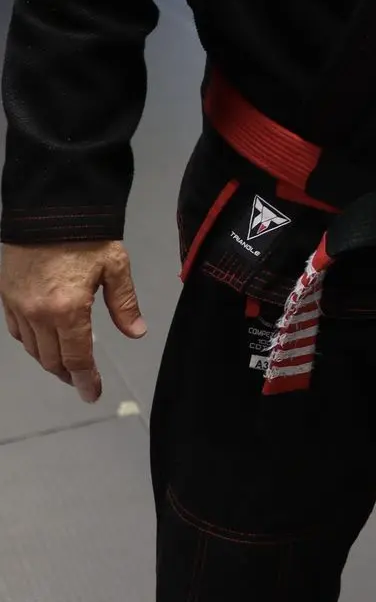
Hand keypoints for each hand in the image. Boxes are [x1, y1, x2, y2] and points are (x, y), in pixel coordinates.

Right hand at [1, 240, 145, 403]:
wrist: (48, 207)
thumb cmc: (86, 234)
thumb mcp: (115, 266)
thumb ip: (124, 304)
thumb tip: (136, 332)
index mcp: (68, 310)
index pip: (77, 359)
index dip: (86, 381)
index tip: (92, 394)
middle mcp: (38, 314)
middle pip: (52, 360)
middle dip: (68, 374)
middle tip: (82, 380)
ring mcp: (17, 306)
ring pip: (32, 349)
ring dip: (49, 361)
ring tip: (65, 364)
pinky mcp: (6, 296)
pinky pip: (16, 331)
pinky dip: (30, 343)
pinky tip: (42, 342)